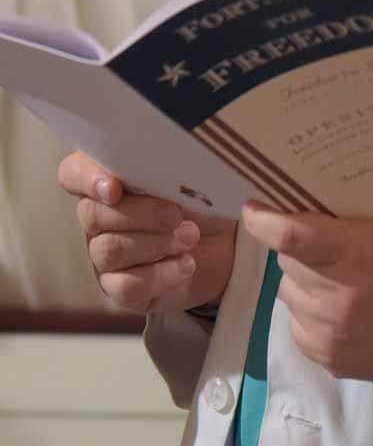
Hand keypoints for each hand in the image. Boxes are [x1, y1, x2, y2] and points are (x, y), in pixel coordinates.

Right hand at [58, 151, 236, 312]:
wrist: (226, 241)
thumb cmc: (201, 198)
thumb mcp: (188, 174)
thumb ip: (164, 164)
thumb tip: (157, 157)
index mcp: (109, 178)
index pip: (73, 172)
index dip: (86, 179)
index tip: (114, 187)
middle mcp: (99, 216)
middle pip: (93, 215)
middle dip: (142, 214)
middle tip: (178, 215)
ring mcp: (105, 254)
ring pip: (110, 250)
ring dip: (157, 243)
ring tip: (191, 237)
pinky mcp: (120, 287)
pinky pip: (125, 286)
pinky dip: (162, 274)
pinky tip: (186, 264)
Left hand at [242, 202, 372, 388]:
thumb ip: (356, 218)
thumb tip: (312, 201)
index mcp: (356, 255)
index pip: (291, 235)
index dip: (264, 220)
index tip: (254, 208)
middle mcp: (336, 297)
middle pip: (287, 262)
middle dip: (297, 247)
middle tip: (321, 243)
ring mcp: (329, 334)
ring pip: (291, 294)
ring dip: (305, 281)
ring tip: (339, 278)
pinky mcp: (329, 360)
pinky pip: (300, 325)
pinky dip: (312, 312)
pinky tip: (343, 308)